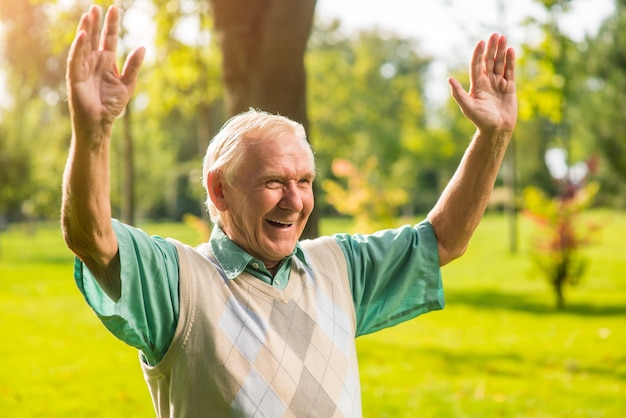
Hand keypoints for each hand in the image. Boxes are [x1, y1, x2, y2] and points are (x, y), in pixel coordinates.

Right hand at [66, 5, 144, 133]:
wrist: (100, 123)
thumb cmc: (112, 105)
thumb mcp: (128, 83)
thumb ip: (134, 66)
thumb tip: (142, 47)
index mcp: (106, 62)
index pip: (109, 38)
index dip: (111, 25)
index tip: (114, 9)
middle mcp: (94, 61)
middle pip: (94, 37)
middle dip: (95, 22)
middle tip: (96, 7)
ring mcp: (83, 67)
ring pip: (83, 44)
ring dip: (85, 29)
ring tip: (88, 15)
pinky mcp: (75, 76)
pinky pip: (76, 58)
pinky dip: (78, 47)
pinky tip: (82, 35)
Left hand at [448, 33, 516, 135]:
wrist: (496, 130)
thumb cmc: (480, 120)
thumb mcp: (467, 107)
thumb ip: (458, 94)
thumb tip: (449, 79)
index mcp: (477, 85)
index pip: (477, 65)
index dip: (478, 54)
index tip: (481, 42)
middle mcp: (487, 82)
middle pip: (489, 61)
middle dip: (491, 48)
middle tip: (494, 34)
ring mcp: (499, 84)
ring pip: (500, 64)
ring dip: (501, 51)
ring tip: (503, 38)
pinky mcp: (509, 87)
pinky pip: (510, 71)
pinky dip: (510, 61)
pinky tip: (510, 50)